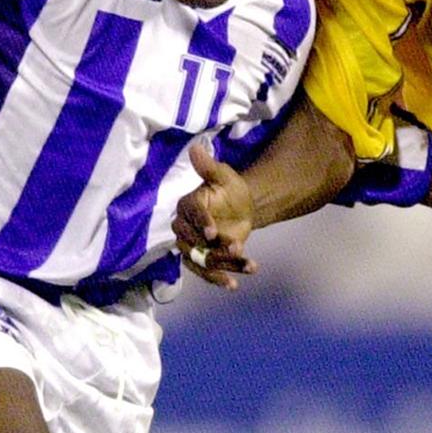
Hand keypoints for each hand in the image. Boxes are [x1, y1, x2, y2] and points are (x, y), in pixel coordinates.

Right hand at [173, 142, 257, 290]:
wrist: (242, 208)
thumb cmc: (229, 189)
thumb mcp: (223, 176)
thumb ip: (208, 167)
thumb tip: (196, 148)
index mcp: (188, 205)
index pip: (192, 215)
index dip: (202, 223)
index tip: (213, 233)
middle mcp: (184, 228)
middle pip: (194, 242)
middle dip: (214, 249)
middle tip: (236, 249)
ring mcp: (192, 246)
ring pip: (202, 260)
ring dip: (223, 266)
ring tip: (247, 267)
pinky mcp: (202, 260)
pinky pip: (207, 272)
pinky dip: (220, 279)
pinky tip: (234, 284)